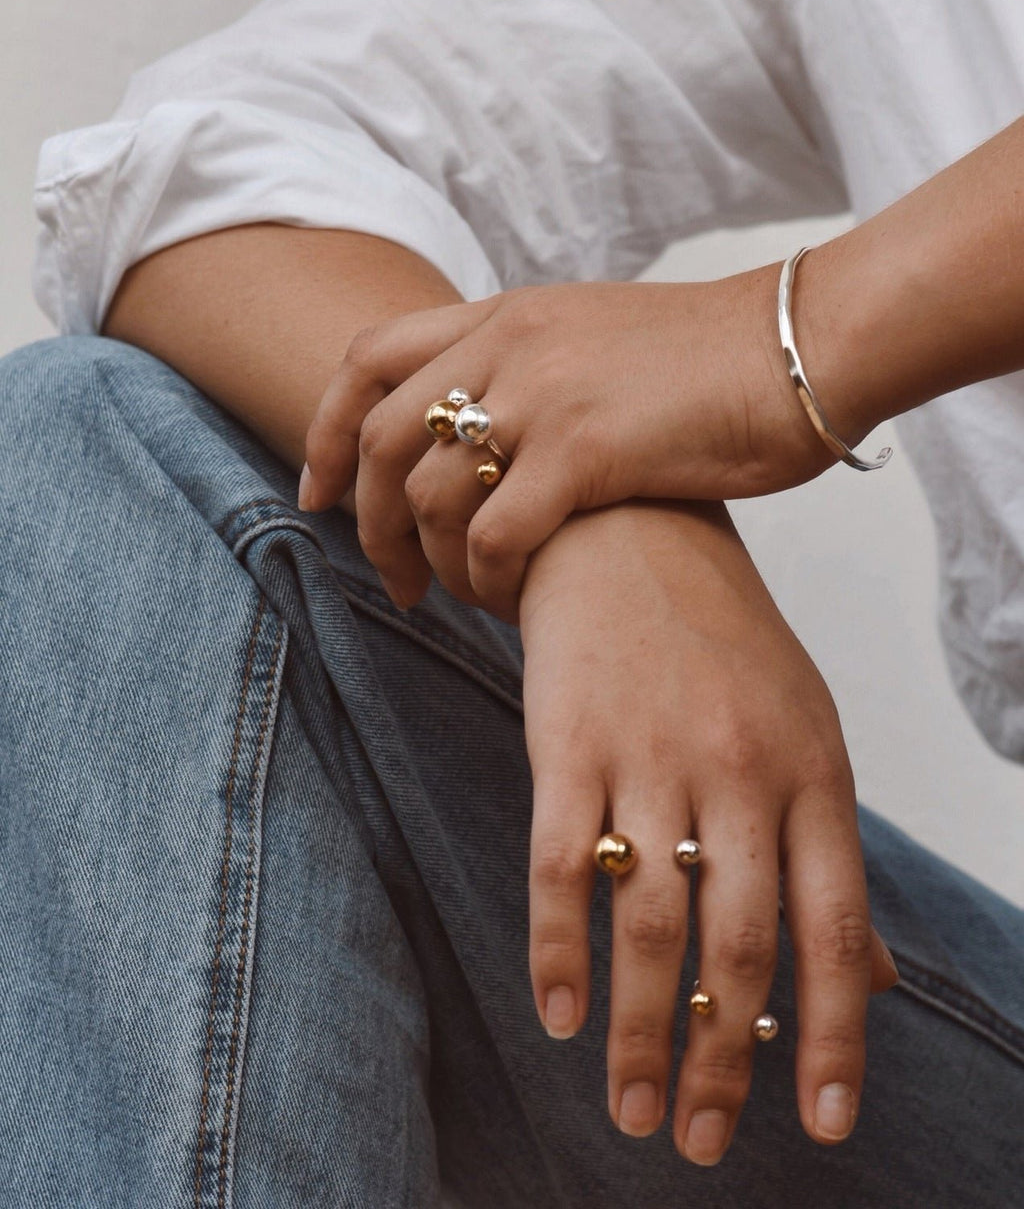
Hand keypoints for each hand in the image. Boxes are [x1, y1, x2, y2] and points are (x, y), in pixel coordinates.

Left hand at [299, 272, 839, 619]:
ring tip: (456, 596)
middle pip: (380, 437)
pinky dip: (485, 578)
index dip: (324, 429)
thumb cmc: (709, 360)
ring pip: (428, 494)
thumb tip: (487, 430)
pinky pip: (494, 534)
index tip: (317, 492)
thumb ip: (528, 366)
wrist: (798, 345)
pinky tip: (509, 599)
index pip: (367, 359)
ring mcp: (543, 395)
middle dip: (362, 518)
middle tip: (387, 576)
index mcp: (504, 315)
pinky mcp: (587, 451)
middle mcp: (507, 346)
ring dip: (430, 560)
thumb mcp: (593, 338)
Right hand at [517, 498, 896, 1162]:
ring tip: (629, 1109)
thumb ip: (829, 855)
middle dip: (719, 1061)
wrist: (631, 531)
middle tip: (698, 1141)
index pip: (836, 927)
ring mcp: (651, 753)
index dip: (831, 1036)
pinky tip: (558, 1015)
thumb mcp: (804, 732)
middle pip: (739, 945)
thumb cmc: (724, 646)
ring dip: (638, 1031)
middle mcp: (740, 770)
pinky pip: (560, 866)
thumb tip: (878, 982)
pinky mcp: (567, 741)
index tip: (820, 1126)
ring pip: (648, 922)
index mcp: (814, 771)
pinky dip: (556, 950)